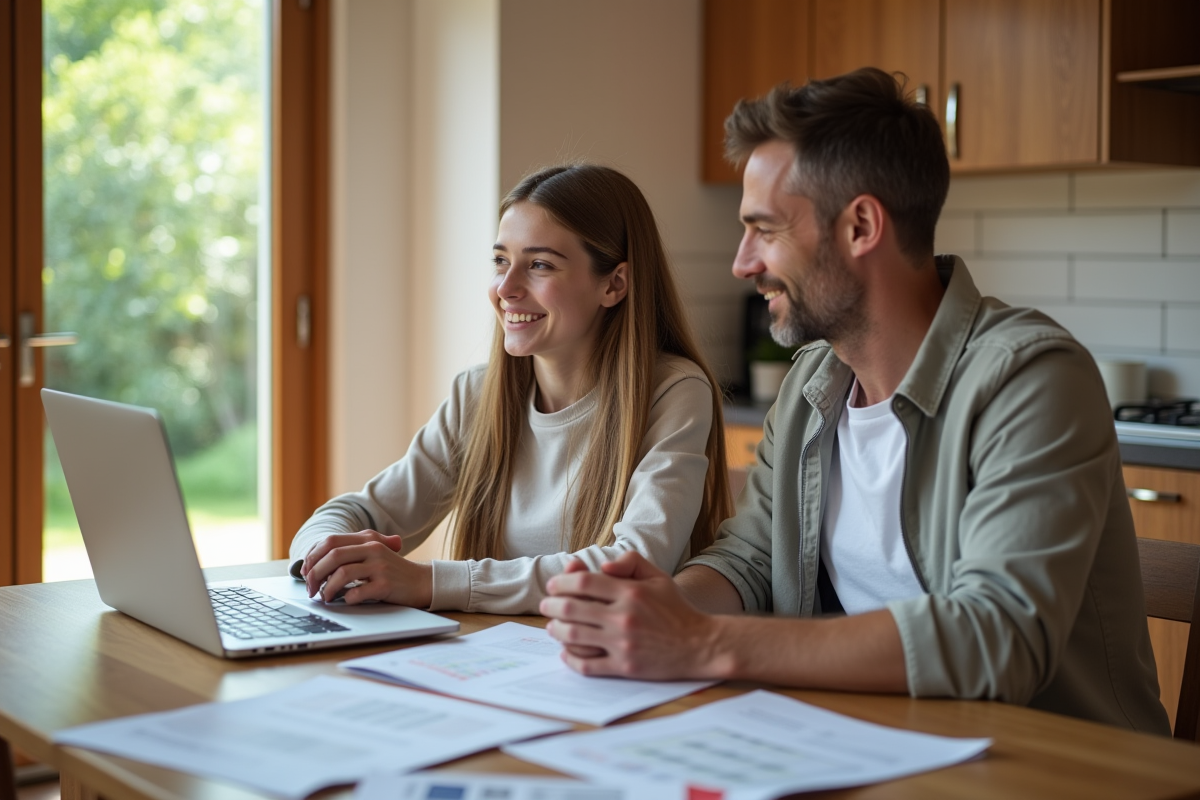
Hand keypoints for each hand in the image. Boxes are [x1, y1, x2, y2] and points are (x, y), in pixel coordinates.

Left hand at [300, 531, 432, 607]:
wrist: (421, 581)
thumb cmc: (391, 571)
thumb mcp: (372, 554)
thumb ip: (349, 553)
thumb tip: (313, 565)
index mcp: (367, 539)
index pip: (330, 541)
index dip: (313, 556)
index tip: (306, 571)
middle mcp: (373, 549)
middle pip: (333, 555)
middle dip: (315, 573)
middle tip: (310, 588)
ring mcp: (380, 566)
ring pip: (342, 573)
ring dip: (327, 588)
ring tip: (325, 597)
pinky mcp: (386, 585)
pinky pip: (357, 592)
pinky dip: (347, 598)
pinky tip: (346, 600)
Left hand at [539, 551, 729, 680]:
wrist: (700, 644)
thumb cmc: (676, 609)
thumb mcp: (658, 576)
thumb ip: (630, 562)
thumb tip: (601, 564)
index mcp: (630, 592)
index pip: (583, 582)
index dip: (561, 582)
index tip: (554, 585)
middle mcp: (623, 617)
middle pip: (572, 608)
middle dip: (552, 605)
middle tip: (546, 605)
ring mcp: (622, 644)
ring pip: (574, 636)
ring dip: (556, 630)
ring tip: (552, 626)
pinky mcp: (624, 667)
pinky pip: (587, 665)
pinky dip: (569, 659)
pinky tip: (565, 652)